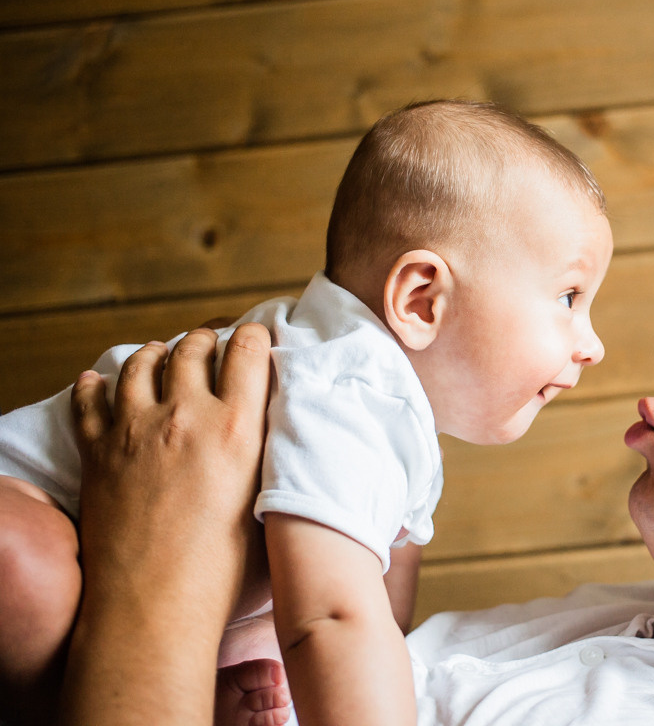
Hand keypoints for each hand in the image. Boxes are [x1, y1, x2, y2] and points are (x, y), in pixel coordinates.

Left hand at [61, 324, 271, 725]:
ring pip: (140, 364)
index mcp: (238, 426)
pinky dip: (95, 385)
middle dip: (204, 341)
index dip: (255, 336)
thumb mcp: (267, 501)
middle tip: (210, 345)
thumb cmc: (222, 570)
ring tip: (160, 355)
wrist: (155, 605)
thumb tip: (274, 435)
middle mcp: (186, 416)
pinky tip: (98, 381)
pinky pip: (90, 401)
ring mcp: (136, 430)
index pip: (249, 351)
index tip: (256, 337)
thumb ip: (269, 457)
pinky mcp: (98, 452)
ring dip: (154, 354)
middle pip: (193, 349)